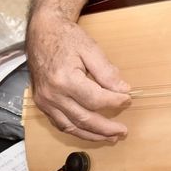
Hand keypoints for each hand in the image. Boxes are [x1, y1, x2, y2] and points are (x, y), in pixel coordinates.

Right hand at [27, 10, 131, 141]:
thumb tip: (123, 90)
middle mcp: (52, 95)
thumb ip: (107, 72)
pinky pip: (60, 124)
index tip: (128, 99)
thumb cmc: (67, 38)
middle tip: (122, 131)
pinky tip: (89, 131)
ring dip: (91, 135)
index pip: (96, 99)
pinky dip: (76, 130)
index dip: (115, 102)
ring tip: (109, 138)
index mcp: (65, 80)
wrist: (42, 33)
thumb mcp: (91, 49)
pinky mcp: (41, 104)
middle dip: (105, 128)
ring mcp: (44, 101)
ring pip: (70, 127)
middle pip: (83, 119)